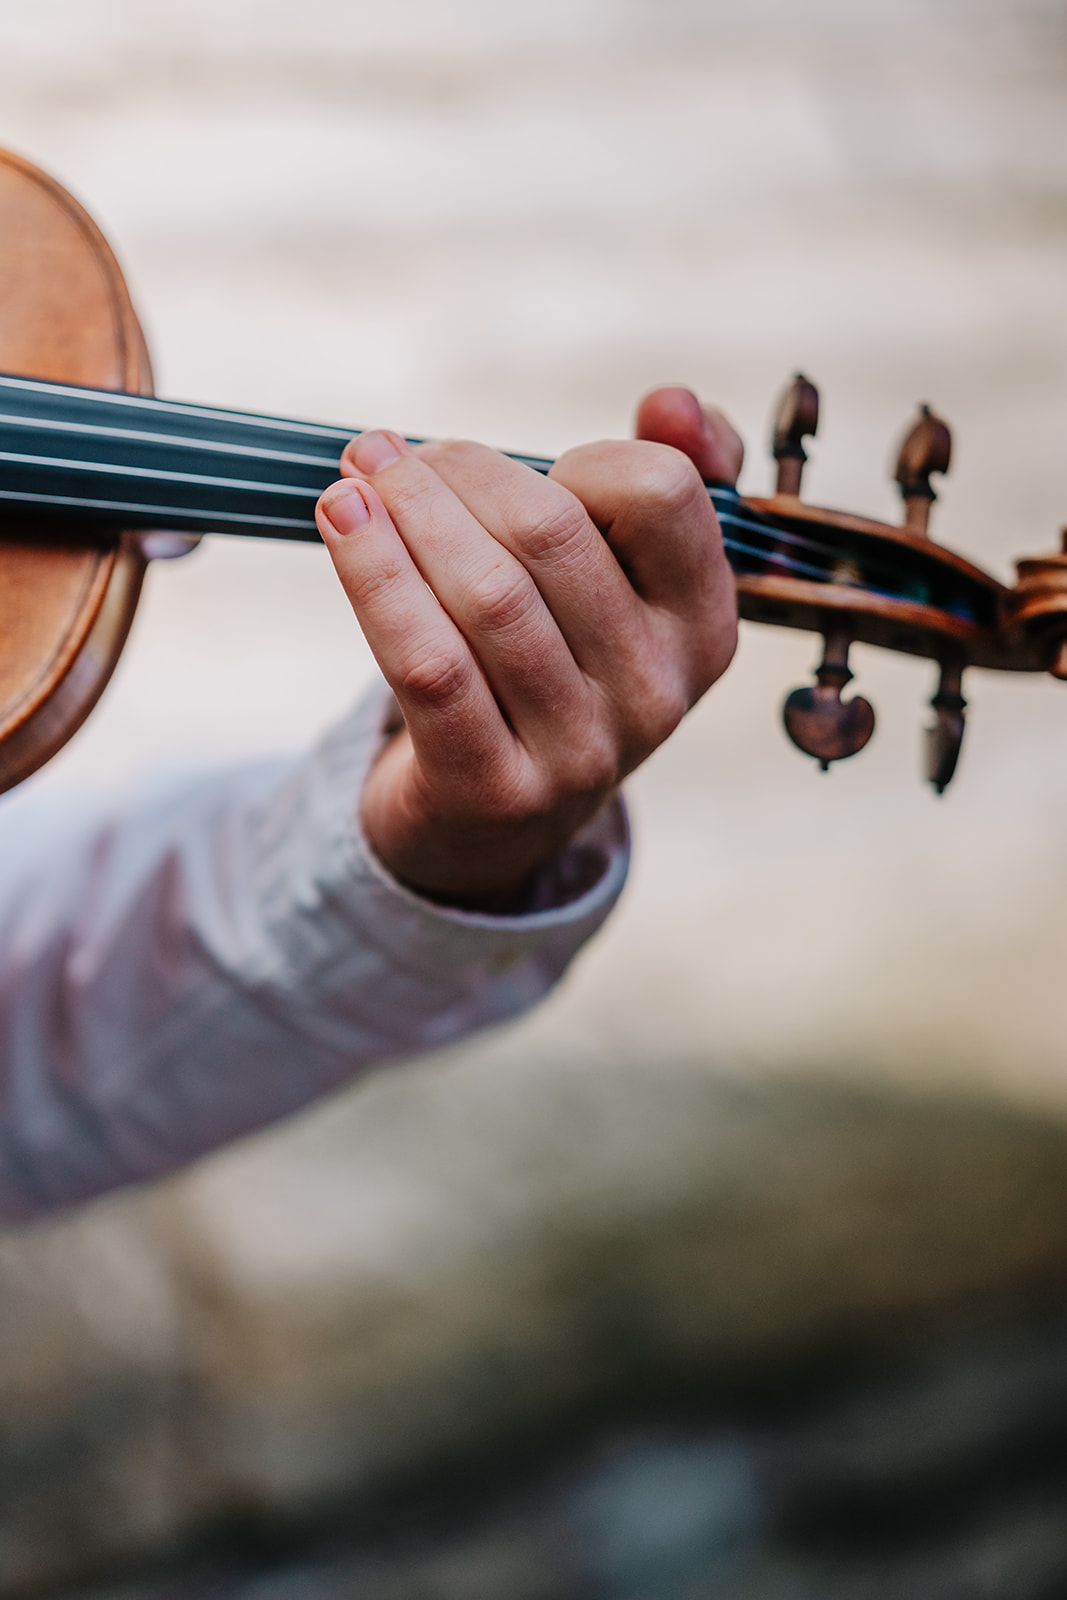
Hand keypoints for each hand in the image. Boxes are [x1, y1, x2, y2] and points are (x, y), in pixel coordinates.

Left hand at [314, 386, 742, 908]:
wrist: (493, 820)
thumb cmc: (554, 667)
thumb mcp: (625, 585)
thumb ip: (665, 482)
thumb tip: (673, 403)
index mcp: (704, 626)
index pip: (663, 494)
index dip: (582, 457)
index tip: (522, 469)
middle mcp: (657, 693)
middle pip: (553, 532)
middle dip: (456, 473)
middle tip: (391, 455)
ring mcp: (580, 751)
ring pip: (486, 594)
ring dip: (403, 512)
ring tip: (356, 476)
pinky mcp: (492, 789)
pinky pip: (427, 662)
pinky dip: (374, 575)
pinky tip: (340, 519)